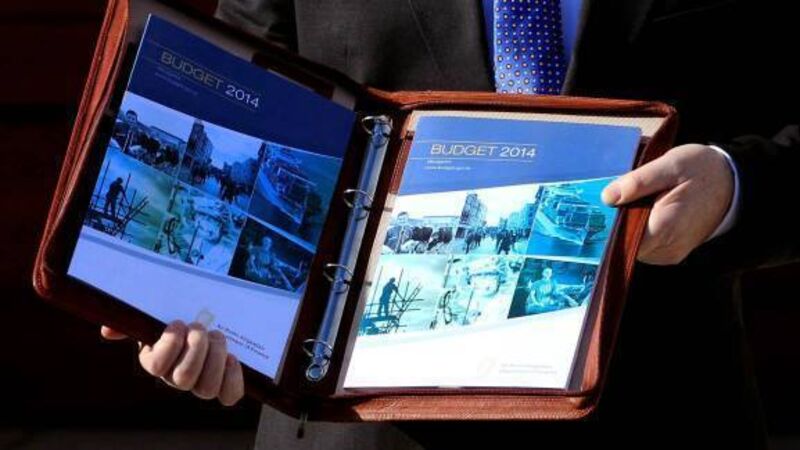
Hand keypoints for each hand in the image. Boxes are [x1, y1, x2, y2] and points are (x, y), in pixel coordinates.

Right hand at [101, 321, 244, 405]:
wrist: (207, 317)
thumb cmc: (178, 316)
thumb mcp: (155, 313)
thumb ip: (133, 320)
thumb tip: (109, 331)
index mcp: (156, 360)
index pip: (156, 366)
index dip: (169, 345)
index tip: (178, 322)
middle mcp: (176, 377)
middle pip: (183, 379)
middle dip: (196, 349)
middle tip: (201, 327)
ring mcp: (200, 382)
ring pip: (206, 389)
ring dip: (215, 359)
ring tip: (218, 337)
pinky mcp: (224, 384)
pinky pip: (229, 395)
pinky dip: (233, 379)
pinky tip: (232, 358)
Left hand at [601, 144, 733, 264]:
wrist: (733, 183)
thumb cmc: (702, 170)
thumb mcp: (671, 164)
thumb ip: (639, 182)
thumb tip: (608, 196)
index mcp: (665, 226)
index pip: (622, 241)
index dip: (605, 228)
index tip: (594, 213)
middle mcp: (667, 248)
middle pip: (625, 246)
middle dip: (613, 227)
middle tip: (608, 203)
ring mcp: (670, 254)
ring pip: (633, 249)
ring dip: (625, 230)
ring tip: (628, 205)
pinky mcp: (671, 253)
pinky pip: (644, 248)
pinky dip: (637, 233)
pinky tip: (640, 214)